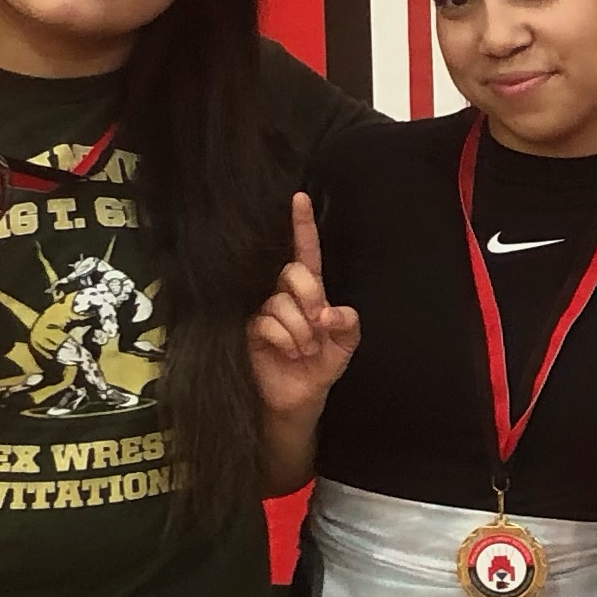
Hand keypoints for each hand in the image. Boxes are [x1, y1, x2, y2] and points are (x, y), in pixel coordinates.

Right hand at [246, 191, 359, 421]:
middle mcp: (284, 294)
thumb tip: (327, 313)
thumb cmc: (321, 365)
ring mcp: (264, 310)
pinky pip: (268, 322)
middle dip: (310, 297)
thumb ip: (347, 322)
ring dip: (301, 332)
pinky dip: (286, 341)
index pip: (305, 251)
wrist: (299, 398)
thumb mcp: (346, 344)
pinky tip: (288, 354)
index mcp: (310, 290)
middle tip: (318, 326)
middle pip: (294, 272)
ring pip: (281, 303)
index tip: (299, 197)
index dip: (302, 225)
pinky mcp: (249, 328)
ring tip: (303, 350)